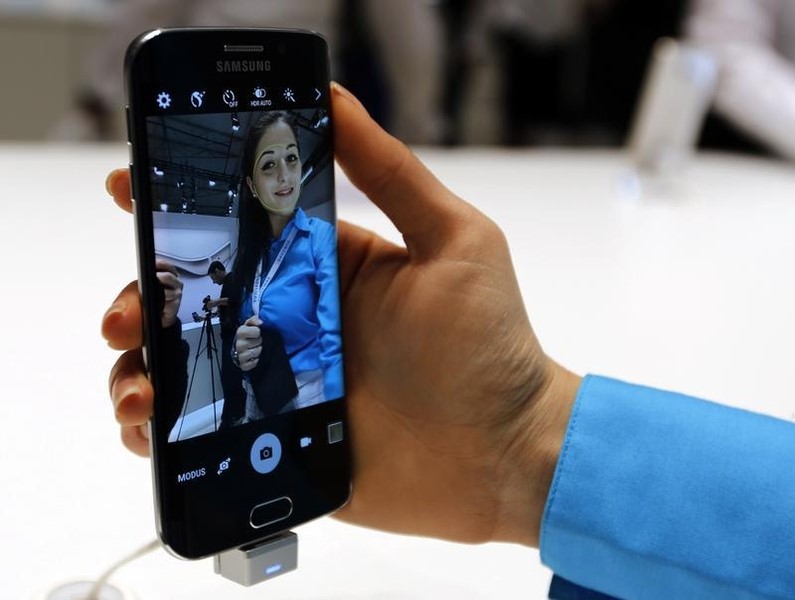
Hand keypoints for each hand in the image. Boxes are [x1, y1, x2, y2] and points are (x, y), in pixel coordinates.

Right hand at [102, 83, 580, 546]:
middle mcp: (293, 319)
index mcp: (324, 267)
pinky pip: (200, 435)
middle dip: (145, 296)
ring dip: (142, 366)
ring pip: (184, 364)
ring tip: (140, 383)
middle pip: (194, 297)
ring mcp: (280, 382)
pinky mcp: (275, 440)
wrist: (503, 452)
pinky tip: (149, 426)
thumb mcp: (454, 240)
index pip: (237, 227)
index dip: (180, 207)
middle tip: (130, 313)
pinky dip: (160, 432)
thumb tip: (335, 96)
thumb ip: (392, 172)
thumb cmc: (489, 347)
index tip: (131, 190)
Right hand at [235, 316, 262, 371]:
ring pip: (255, 353)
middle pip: (257, 343)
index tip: (257, 333)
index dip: (258, 332)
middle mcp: (238, 344)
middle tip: (257, 341)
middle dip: (259, 342)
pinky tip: (253, 357)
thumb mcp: (250, 325)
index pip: (256, 331)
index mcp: (240, 332)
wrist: (240, 348)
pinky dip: (255, 361)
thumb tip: (260, 322)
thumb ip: (254, 320)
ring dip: (258, 351)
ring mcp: (239, 355)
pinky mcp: (242, 365)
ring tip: (255, 348)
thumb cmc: (247, 335)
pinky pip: (252, 364)